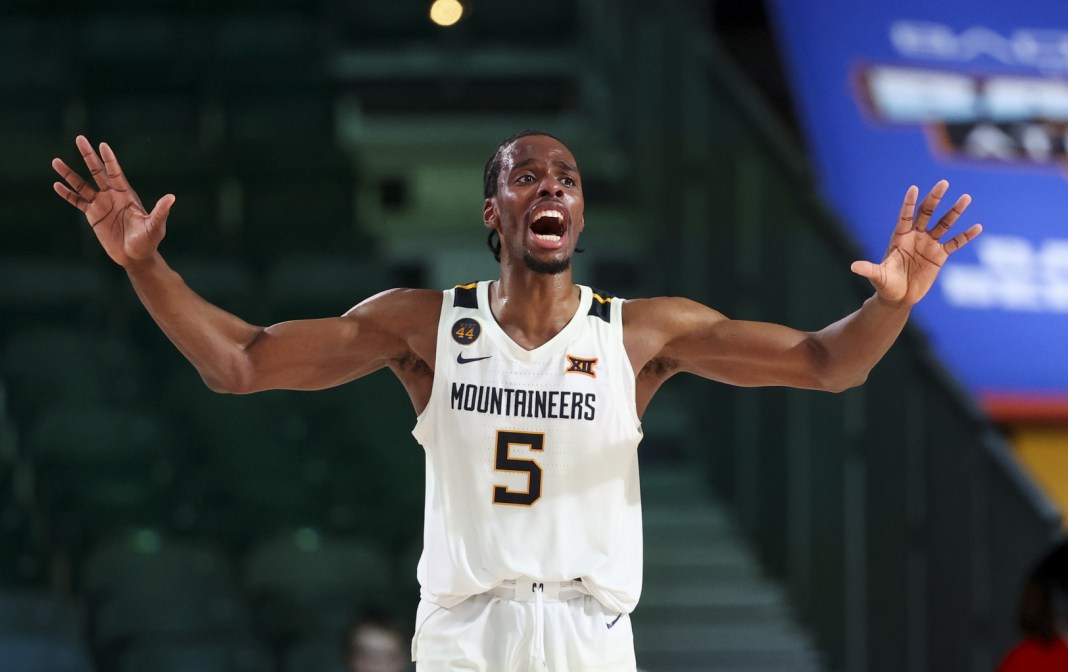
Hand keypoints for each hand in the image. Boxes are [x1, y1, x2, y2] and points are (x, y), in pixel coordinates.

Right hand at [52, 135, 173, 268]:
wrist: (136, 256)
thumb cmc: (149, 241)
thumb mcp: (155, 226)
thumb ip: (161, 211)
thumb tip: (171, 198)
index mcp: (126, 195)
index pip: (116, 173)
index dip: (110, 159)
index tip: (103, 144)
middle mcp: (112, 195)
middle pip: (97, 172)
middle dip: (89, 156)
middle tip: (79, 138)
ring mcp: (101, 204)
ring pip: (82, 185)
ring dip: (69, 174)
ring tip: (56, 161)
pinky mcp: (93, 215)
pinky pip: (77, 202)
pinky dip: (67, 194)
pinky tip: (56, 185)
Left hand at [850, 180, 982, 307]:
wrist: (899, 297)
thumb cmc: (885, 285)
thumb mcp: (878, 276)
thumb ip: (869, 269)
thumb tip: (853, 266)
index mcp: (899, 238)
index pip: (905, 217)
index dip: (909, 204)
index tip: (914, 188)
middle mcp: (915, 237)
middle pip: (926, 213)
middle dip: (934, 199)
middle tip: (943, 183)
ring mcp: (929, 244)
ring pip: (944, 224)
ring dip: (954, 212)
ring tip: (966, 198)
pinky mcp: (940, 255)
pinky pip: (955, 243)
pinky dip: (966, 236)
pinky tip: (977, 227)